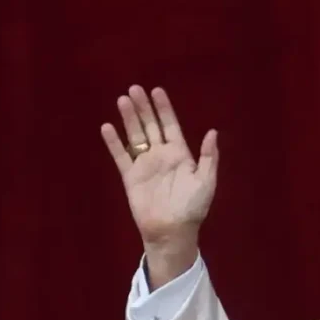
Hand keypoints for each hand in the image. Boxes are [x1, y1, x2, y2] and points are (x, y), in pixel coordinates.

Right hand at [100, 85, 217, 278]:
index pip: (170, 125)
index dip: (164, 108)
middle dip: (143, 107)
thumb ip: (209, 157)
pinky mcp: (131, 177)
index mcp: (180, 154)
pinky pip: (121, 156)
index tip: (157, 90)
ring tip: (122, 99)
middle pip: (150, 125)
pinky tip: (107, 127)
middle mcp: (160, 155)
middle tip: (134, 88)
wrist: (173, 231)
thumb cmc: (192, 207)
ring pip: (135, 136)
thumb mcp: (206, 181)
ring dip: (129, 118)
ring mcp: (144, 164)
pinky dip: (114, 142)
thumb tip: (212, 131)